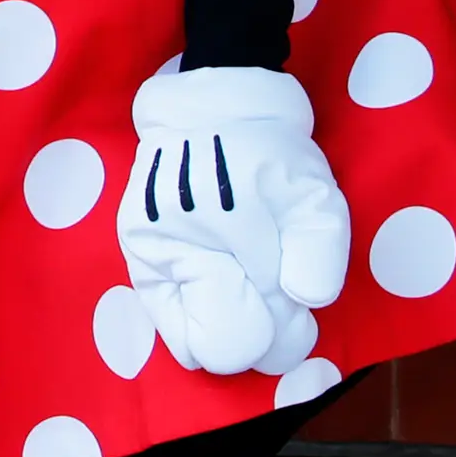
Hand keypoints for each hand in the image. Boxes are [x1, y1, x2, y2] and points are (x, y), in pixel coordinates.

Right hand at [116, 67, 351, 379]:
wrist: (213, 105)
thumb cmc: (272, 156)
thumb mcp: (316, 197)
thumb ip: (320, 254)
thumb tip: (304, 301)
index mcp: (226, 237)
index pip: (248, 339)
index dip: (282, 337)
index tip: (298, 309)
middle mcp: (176, 251)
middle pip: (222, 350)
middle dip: (260, 334)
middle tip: (278, 297)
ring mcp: (148, 251)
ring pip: (188, 343)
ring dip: (223, 327)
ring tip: (245, 287)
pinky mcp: (135, 245)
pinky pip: (163, 318)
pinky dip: (194, 319)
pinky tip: (218, 291)